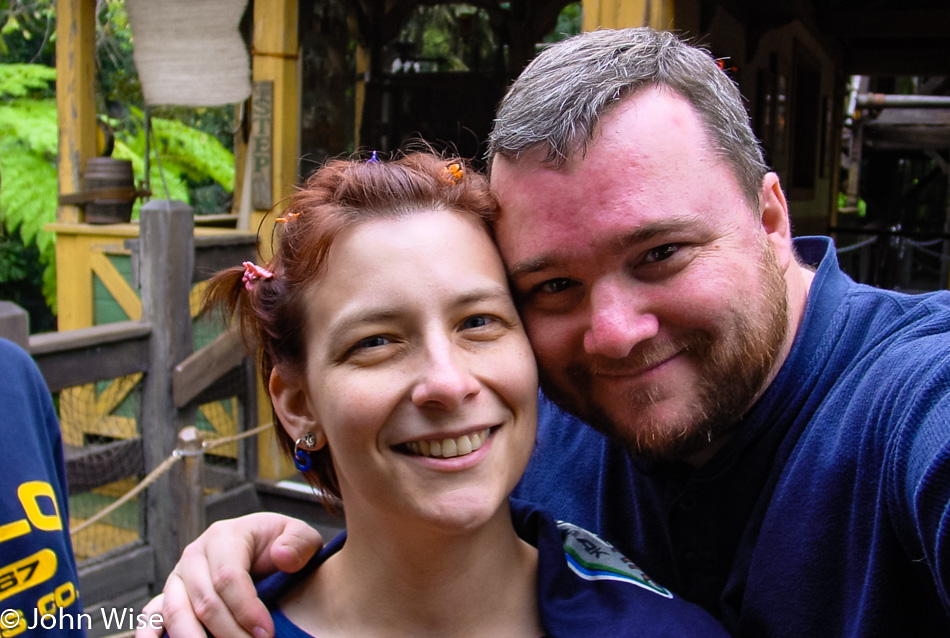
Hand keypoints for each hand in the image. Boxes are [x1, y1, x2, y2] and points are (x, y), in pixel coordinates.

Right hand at [134, 513, 321, 637]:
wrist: (263, 547)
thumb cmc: (282, 544)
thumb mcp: (301, 536)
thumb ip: (298, 544)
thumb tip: (282, 557)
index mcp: (224, 536)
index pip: (228, 578)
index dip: (247, 610)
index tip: (267, 633)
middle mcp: (194, 555)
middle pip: (204, 602)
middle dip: (229, 633)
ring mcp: (177, 577)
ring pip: (175, 613)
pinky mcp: (168, 596)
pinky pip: (151, 616)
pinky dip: (151, 635)